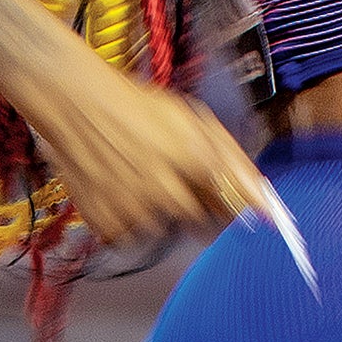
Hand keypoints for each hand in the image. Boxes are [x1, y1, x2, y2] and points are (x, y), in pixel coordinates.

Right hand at [26, 64, 272, 244]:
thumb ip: (233, 160)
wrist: (77, 105)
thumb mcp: (192, 120)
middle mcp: (166, 191)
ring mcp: (135, 212)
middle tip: (172, 176)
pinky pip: (130, 235)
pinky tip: (120, 189)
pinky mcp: (108, 225)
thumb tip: (263, 199)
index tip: (233, 205)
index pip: (233, 206)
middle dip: (194, 203)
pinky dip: (128, 218)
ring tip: (139, 176)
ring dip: (158, 211)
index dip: (235, 206)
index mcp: (194, 160)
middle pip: (199, 220)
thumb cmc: (136, 108)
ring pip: (163, 228)